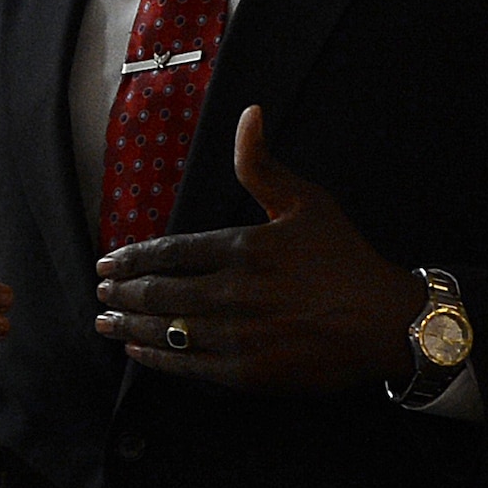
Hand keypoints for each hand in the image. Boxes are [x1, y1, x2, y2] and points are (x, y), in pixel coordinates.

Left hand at [92, 106, 423, 392]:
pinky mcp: (247, 374)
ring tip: (103, 319)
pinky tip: (136, 351)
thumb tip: (247, 113)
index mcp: (243, 248)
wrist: (388, 323)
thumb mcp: (306, 202)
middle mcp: (233, 292)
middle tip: (99, 289)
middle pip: (161, 291)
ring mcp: (238, 336)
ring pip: (168, 328)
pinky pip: (189, 365)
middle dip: (123, 290)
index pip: (171, 252)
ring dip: (129, 324)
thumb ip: (262, 164)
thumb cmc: (345, 259)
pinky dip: (157, 357)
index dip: (134, 257)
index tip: (108, 260)